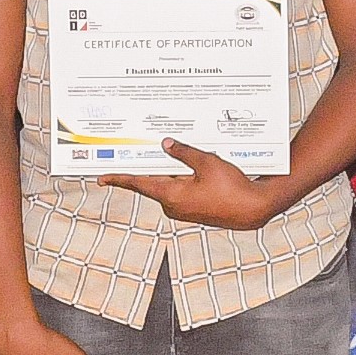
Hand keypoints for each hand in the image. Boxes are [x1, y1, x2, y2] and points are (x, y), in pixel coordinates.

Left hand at [118, 140, 279, 231]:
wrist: (253, 209)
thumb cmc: (232, 188)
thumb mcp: (207, 163)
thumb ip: (184, 153)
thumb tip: (166, 144)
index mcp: (171, 195)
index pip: (138, 184)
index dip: (119, 179)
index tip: (102, 178)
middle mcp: (173, 205)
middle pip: (154, 180)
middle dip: (152, 164)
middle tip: (147, 148)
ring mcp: (183, 210)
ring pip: (169, 184)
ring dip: (171, 170)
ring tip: (181, 155)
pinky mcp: (193, 210)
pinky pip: (180, 190)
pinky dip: (182, 178)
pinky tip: (193, 168)